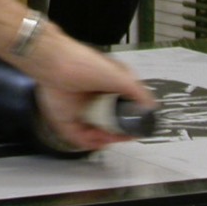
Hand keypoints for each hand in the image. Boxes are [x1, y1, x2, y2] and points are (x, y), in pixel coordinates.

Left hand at [29, 34, 155, 151]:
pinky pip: (77, 136)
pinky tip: (96, 141)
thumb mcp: (119, 76)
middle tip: (122, 137)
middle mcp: (94, 100)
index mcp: (107, 88)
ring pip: (94, 132)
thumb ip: (137, 92)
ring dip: (103, 138)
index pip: (121, 110)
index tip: (135, 129)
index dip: (128, 121)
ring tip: (108, 138)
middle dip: (117, 133)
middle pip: (108, 124)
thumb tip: (151, 106)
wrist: (55, 64)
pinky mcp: (65, 118)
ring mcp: (79, 110)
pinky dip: (87, 142)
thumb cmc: (84, 64)